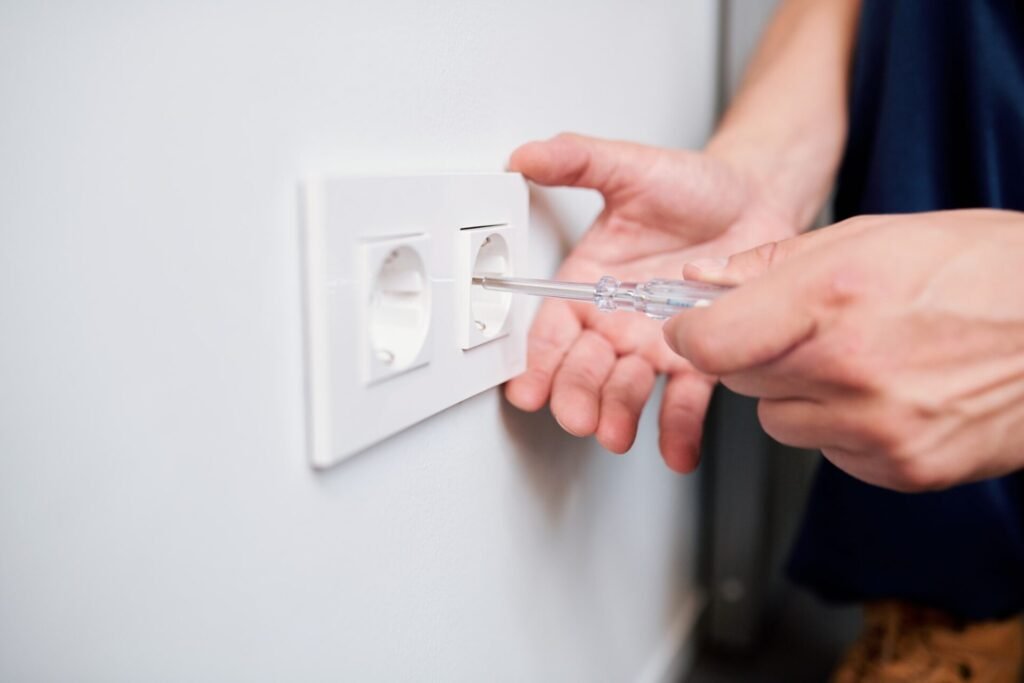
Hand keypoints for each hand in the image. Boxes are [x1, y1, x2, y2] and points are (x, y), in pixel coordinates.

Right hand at [505, 133, 796, 470]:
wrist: (758, 198)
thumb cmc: (694, 187)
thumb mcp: (631, 167)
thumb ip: (578, 161)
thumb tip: (525, 156)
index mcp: (591, 282)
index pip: (552, 329)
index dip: (535, 361)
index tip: (525, 389)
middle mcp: (617, 320)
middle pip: (582, 370)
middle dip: (575, 395)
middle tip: (577, 413)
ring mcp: (657, 344)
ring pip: (626, 390)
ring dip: (617, 414)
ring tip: (616, 432)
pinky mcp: (702, 357)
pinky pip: (685, 400)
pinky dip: (678, 430)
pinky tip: (674, 451)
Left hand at [665, 210, 1023, 489]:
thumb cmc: (989, 270)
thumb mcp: (876, 234)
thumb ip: (773, 263)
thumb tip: (703, 281)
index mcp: (836, 298)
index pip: (708, 345)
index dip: (691, 334)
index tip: (695, 326)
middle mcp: (852, 370)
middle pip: (740, 381)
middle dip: (753, 353)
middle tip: (803, 328)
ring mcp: (880, 429)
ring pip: (780, 421)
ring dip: (799, 394)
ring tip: (859, 358)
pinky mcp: (904, 468)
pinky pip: (830, 452)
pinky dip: (842, 427)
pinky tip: (889, 392)